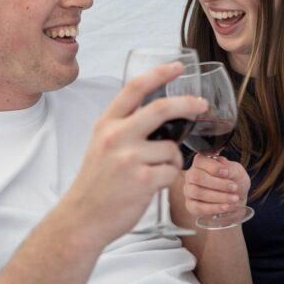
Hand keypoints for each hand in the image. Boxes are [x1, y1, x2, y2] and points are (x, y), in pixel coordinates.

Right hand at [63, 63, 207, 243]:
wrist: (82, 218)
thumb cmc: (98, 182)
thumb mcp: (102, 145)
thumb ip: (125, 127)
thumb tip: (162, 113)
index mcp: (106, 124)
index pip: (134, 88)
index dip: (159, 73)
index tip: (179, 66)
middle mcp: (115, 136)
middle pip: (161, 108)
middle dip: (187, 104)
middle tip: (202, 105)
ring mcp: (128, 158)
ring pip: (171, 149)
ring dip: (172, 161)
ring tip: (155, 173)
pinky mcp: (142, 181)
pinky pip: (172, 172)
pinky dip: (169, 179)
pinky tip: (153, 186)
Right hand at [182, 154, 249, 219]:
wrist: (236, 198)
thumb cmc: (234, 180)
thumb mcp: (237, 172)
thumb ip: (230, 168)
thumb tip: (223, 163)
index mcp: (201, 163)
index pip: (199, 160)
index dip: (212, 167)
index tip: (227, 172)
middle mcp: (191, 175)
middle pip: (197, 177)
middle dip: (218, 184)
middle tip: (234, 187)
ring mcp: (189, 190)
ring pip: (197, 192)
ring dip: (218, 196)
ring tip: (234, 199)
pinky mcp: (191, 205)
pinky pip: (198, 207)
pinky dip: (213, 208)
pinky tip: (226, 207)